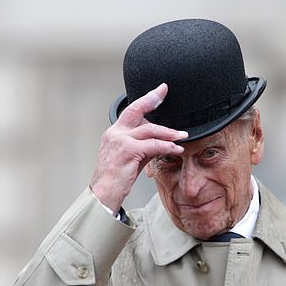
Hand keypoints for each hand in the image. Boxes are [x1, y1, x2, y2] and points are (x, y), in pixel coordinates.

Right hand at [89, 83, 187, 212]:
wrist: (104, 194)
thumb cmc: (116, 179)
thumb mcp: (131, 158)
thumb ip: (144, 146)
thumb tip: (162, 141)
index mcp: (114, 133)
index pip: (131, 111)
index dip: (146, 99)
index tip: (159, 91)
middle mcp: (115, 133)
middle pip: (136, 110)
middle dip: (152, 99)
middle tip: (165, 92)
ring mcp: (121, 140)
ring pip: (150, 130)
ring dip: (168, 133)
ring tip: (181, 136)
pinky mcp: (128, 150)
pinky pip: (154, 145)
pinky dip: (167, 146)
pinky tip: (176, 149)